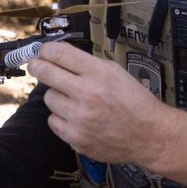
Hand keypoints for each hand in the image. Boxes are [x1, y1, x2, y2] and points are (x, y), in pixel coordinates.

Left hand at [27, 42, 186, 183]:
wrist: (149, 134)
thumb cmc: (134, 101)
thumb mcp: (115, 71)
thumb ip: (87, 64)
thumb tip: (58, 56)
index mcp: (99, 73)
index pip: (59, 53)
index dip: (46, 50)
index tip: (43, 51)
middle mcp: (87, 93)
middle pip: (45, 72)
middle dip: (37, 66)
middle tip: (37, 66)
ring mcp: (80, 118)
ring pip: (49, 98)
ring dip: (57, 96)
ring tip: (74, 100)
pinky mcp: (76, 138)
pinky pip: (53, 121)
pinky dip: (61, 118)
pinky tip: (75, 117)